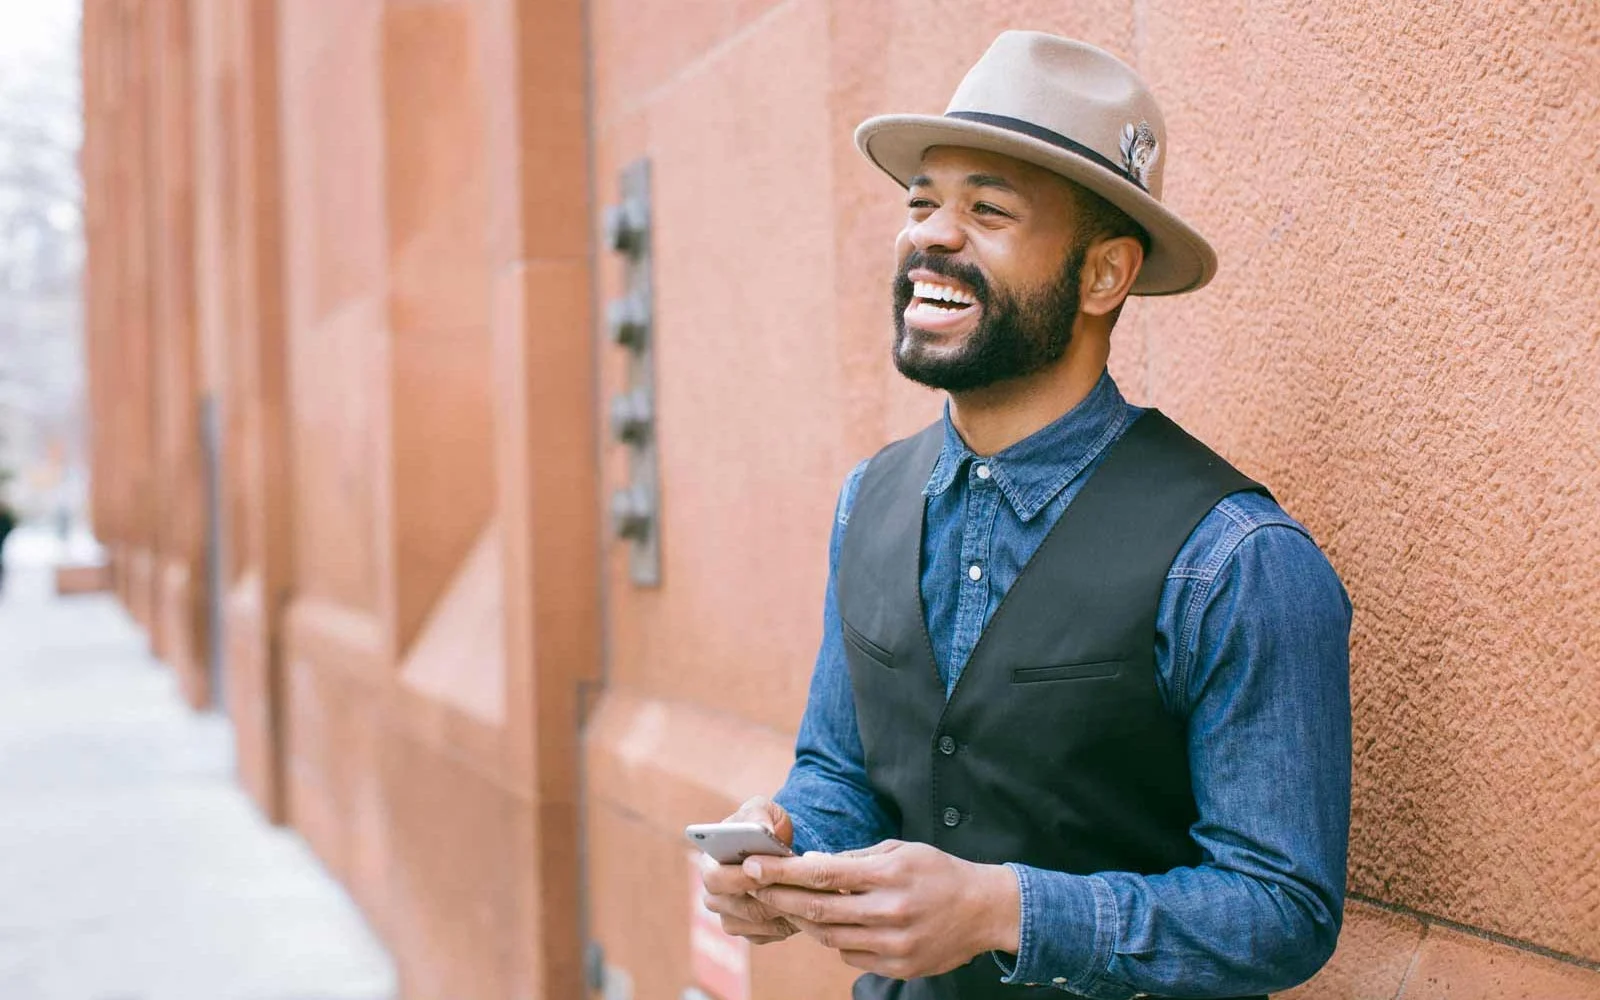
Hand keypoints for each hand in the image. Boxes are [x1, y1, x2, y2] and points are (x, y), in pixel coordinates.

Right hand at [697, 796, 798, 944]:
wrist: (782, 848)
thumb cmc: (766, 825)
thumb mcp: (763, 811)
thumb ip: (759, 815)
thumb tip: (761, 828)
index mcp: (709, 863)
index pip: (713, 878)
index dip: (737, 877)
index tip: (763, 870)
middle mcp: (714, 894)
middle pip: (732, 906)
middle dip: (764, 896)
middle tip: (792, 887)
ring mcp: (730, 916)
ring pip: (754, 921)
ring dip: (779, 909)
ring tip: (804, 895)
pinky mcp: (750, 932)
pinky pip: (767, 933)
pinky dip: (786, 922)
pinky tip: (803, 907)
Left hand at [743, 840, 1019, 979]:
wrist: (984, 910)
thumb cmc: (937, 872)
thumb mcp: (900, 850)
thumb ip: (856, 859)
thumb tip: (811, 864)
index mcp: (889, 874)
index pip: (823, 873)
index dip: (783, 871)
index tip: (754, 866)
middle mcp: (890, 911)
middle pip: (819, 909)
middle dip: (780, 898)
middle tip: (755, 888)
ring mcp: (895, 944)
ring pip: (830, 937)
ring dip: (803, 921)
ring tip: (786, 906)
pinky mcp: (900, 967)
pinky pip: (851, 957)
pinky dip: (835, 941)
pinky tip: (831, 926)